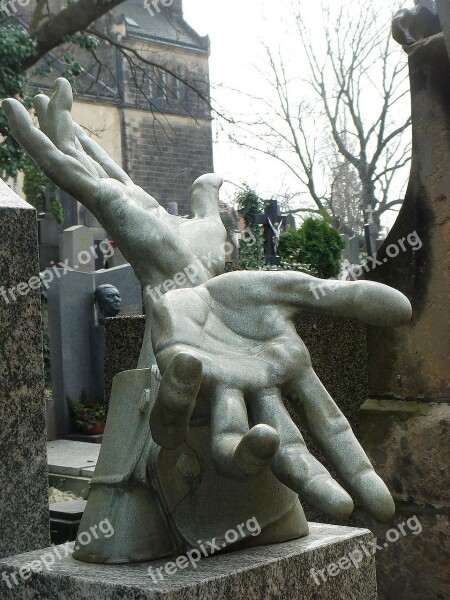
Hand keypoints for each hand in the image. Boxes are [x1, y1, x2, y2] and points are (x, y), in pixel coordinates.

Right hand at [2, 78, 225, 288]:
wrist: (192, 284)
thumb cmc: (197, 266)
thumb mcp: (207, 222)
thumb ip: (204, 197)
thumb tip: (217, 179)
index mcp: (132, 205)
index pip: (103, 169)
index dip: (87, 146)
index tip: (75, 125)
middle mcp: (111, 201)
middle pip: (78, 157)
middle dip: (59, 127)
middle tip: (43, 94)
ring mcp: (100, 199)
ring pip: (61, 157)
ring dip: (40, 125)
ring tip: (16, 98)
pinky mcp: (96, 197)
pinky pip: (57, 163)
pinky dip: (34, 138)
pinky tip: (13, 111)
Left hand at [149, 271, 411, 521]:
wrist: (192, 285)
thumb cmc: (245, 299)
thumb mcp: (296, 292)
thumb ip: (344, 300)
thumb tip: (407, 309)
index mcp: (289, 380)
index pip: (329, 428)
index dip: (355, 467)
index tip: (384, 509)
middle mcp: (255, 399)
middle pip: (285, 453)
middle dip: (309, 479)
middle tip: (338, 505)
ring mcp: (215, 398)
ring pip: (227, 447)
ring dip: (245, 450)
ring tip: (266, 436)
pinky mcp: (175, 388)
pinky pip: (171, 416)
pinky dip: (178, 397)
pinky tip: (191, 364)